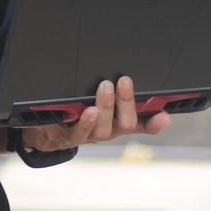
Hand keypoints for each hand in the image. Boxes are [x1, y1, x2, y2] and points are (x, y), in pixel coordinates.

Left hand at [21, 75, 171, 150]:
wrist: (45, 129)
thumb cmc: (75, 111)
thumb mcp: (97, 101)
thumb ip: (113, 92)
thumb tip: (126, 74)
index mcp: (117, 122)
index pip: (143, 124)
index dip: (155, 122)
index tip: (166, 116)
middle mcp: (107, 131)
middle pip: (126, 124)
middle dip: (126, 102)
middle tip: (124, 81)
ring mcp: (89, 136)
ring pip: (104, 129)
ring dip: (106, 107)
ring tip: (105, 87)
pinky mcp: (68, 137)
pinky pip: (79, 133)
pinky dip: (86, 122)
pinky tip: (88, 110)